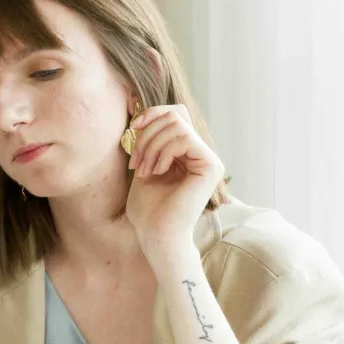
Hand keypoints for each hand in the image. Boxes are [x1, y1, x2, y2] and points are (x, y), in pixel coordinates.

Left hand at [123, 104, 224, 265]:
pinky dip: (163, 151)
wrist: (156, 235)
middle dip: (148, 134)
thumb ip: (147, 138)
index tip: (131, 130)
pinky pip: (185, 138)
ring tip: (144, 170)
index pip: (175, 114)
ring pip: (177, 125)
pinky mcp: (211, 166)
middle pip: (175, 115)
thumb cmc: (147, 207)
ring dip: (151, 145)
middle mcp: (202, 154)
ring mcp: (209, 160)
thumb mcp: (143, 164)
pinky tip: (157, 171)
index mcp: (188, 153)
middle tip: (136, 162)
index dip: (152, 114)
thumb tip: (140, 108)